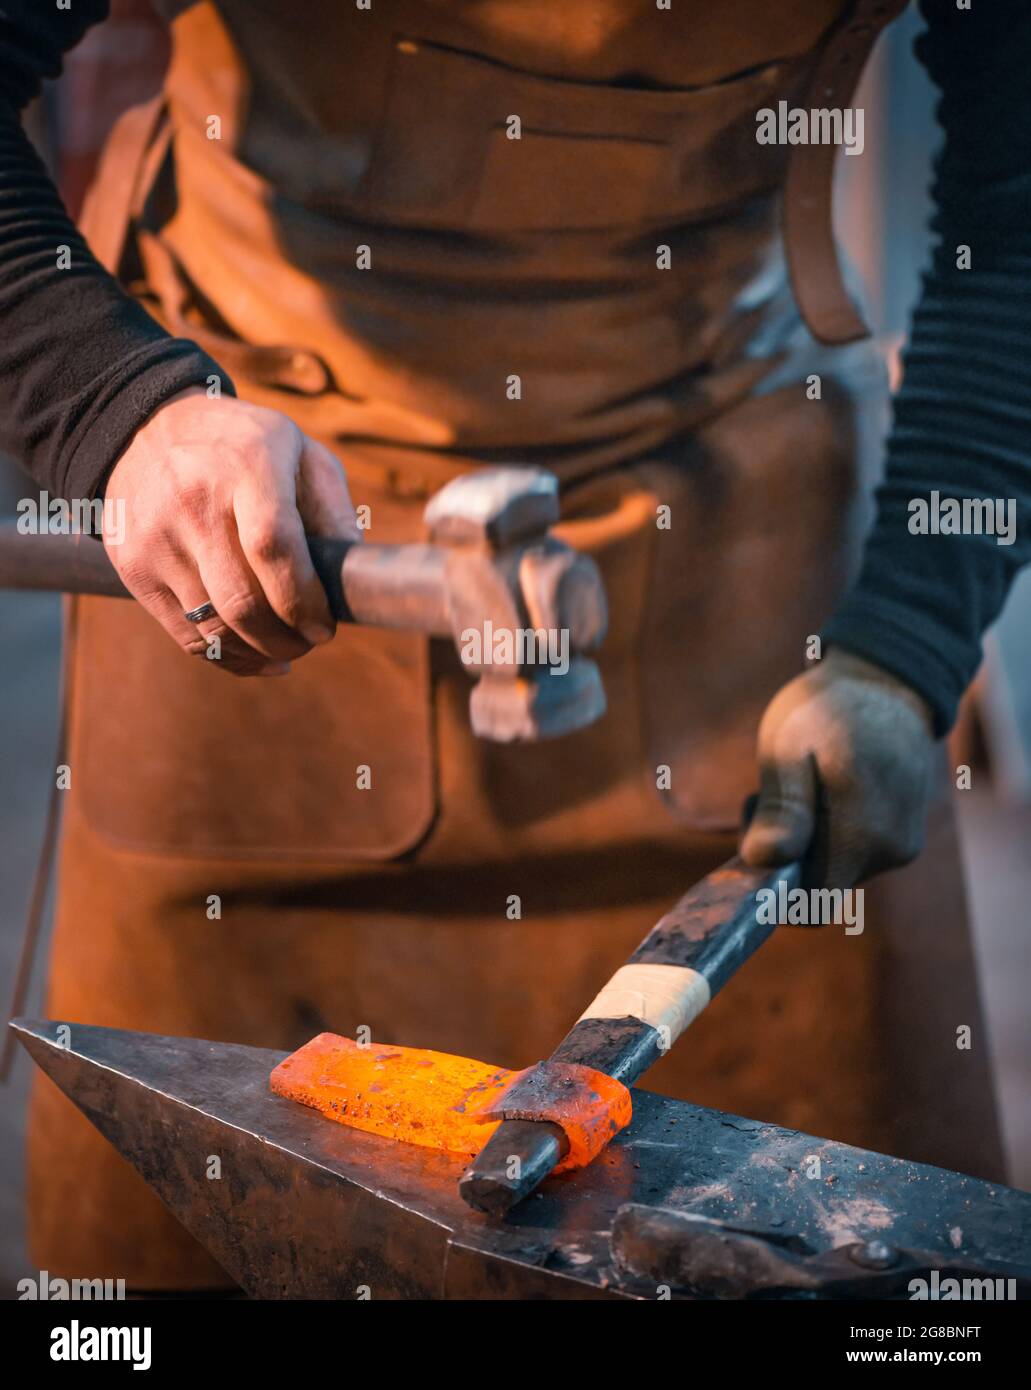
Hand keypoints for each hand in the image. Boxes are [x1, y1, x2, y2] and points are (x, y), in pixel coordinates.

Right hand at [103, 387, 359, 674]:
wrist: (147, 428)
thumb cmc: (245, 448)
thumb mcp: (300, 452)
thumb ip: (334, 511)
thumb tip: (352, 580)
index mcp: (247, 464)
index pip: (273, 546)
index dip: (303, 600)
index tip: (325, 626)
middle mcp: (195, 500)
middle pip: (242, 600)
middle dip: (287, 638)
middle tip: (310, 642)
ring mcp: (156, 536)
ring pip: (214, 626)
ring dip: (260, 652)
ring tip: (286, 648)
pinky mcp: (132, 566)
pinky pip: (185, 634)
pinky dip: (227, 657)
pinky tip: (254, 655)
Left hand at [740, 648, 936, 888]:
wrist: (885, 681)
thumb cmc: (828, 710)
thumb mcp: (789, 749)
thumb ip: (781, 809)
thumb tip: (763, 860)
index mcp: (864, 834)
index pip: (811, 903)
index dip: (776, 883)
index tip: (758, 835)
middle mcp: (893, 850)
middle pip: (820, 883)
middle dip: (788, 851)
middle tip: (771, 795)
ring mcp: (904, 844)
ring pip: (836, 867)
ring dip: (807, 838)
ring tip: (800, 784)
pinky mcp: (904, 835)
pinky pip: (855, 852)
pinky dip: (831, 830)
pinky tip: (824, 788)